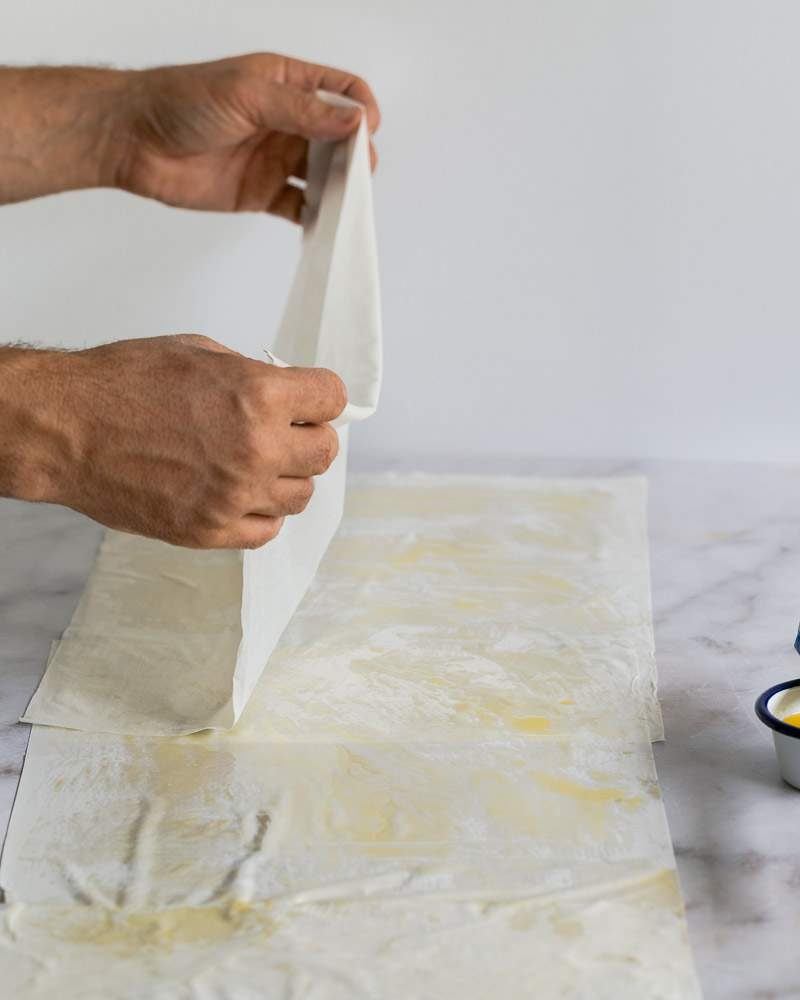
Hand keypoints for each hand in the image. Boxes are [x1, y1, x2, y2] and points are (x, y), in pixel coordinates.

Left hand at [0, 54, 379, 214]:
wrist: (133, 139)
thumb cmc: (180, 101)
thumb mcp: (248, 95)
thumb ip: (303, 111)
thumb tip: (353, 120)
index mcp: (286, 84)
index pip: (342, 90)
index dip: (362, 109)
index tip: (366, 133)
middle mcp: (286, 121)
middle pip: (339, 138)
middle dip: (355, 156)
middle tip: (359, 177)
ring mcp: (274, 158)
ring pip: (323, 176)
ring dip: (340, 190)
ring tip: (346, 205)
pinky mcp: (260, 193)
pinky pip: (298, 207)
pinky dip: (315, 217)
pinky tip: (324, 225)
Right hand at [0, 336, 345, 547]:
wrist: (64, 429)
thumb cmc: (121, 383)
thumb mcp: (197, 352)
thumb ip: (251, 375)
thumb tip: (285, 393)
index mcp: (257, 396)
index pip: (333, 398)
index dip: (321, 396)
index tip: (311, 400)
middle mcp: (256, 449)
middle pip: (325, 452)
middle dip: (309, 436)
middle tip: (285, 431)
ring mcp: (234, 496)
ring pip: (300, 495)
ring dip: (287, 477)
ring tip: (255, 463)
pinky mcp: (209, 531)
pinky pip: (266, 531)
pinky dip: (262, 513)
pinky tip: (241, 494)